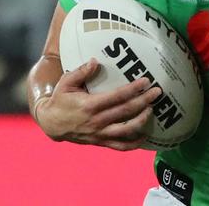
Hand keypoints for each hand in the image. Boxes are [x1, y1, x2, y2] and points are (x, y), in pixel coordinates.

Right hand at [35, 58, 161, 150]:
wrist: (51, 124)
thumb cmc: (60, 99)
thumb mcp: (66, 82)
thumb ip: (81, 71)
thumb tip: (96, 61)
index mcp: (90, 105)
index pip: (117, 96)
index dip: (133, 89)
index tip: (146, 81)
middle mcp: (96, 121)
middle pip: (126, 112)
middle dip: (144, 101)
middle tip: (157, 92)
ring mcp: (99, 134)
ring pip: (126, 130)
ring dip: (142, 120)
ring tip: (152, 110)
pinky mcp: (100, 142)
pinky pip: (120, 146)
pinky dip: (134, 143)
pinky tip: (144, 135)